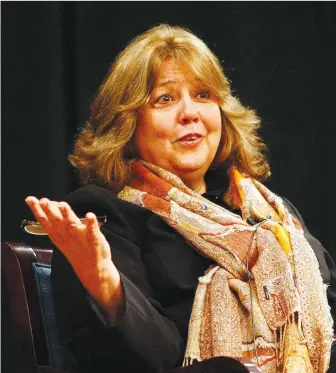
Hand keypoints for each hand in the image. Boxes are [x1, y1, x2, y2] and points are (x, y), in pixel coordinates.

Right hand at [25, 196, 123, 314]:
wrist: (92, 268)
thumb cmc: (77, 249)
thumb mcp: (62, 235)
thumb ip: (57, 219)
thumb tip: (52, 204)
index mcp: (58, 235)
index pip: (45, 221)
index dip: (37, 210)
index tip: (31, 200)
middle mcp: (67, 236)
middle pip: (56, 221)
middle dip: (50, 211)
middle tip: (44, 201)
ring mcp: (80, 238)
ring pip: (72, 225)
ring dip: (67, 215)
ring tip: (63, 205)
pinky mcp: (94, 240)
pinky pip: (92, 231)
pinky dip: (91, 223)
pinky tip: (90, 215)